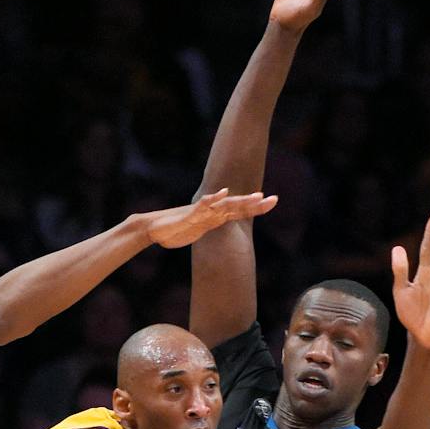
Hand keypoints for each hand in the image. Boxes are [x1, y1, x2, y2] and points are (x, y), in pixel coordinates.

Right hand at [143, 189, 277, 248]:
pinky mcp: (190, 214)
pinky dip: (213, 199)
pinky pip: (203, 205)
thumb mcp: (199, 233)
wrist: (154, 229)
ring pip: (224, 204)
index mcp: (215, 217)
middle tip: (274, 199)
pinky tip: (223, 193)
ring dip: (241, 200)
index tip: (272, 202)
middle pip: (237, 206)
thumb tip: (221, 235)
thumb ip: (210, 229)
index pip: (239, 211)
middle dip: (255, 203)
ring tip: (257, 196)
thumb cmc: (176, 231)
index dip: (256, 207)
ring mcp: (201, 212)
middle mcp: (211, 212)